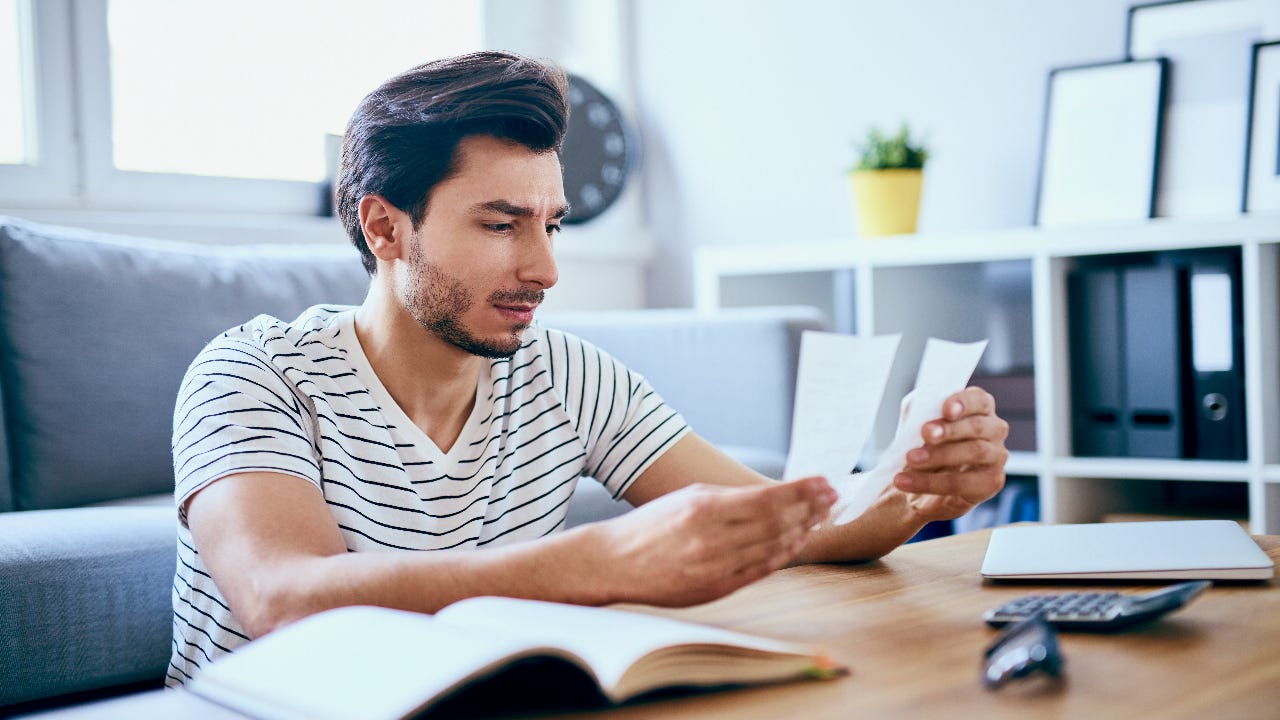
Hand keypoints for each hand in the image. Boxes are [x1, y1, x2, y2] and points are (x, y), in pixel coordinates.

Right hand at [592, 476, 835, 606]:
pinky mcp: (716, 588)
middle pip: (779, 522)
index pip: (769, 497)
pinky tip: (797, 541)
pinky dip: (783, 554)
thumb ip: (730, 497)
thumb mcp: (688, 496)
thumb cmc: (653, 525)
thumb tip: (775, 496)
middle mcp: (714, 538)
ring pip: (774, 546)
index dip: (802, 490)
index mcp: (705, 507)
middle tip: (832, 497)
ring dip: (803, 529)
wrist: (616, 562)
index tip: (823, 480)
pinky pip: (761, 569)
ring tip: (821, 516)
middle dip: (811, 507)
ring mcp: (716, 566)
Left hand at [893, 386, 1007, 522]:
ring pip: (974, 453)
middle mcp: (995, 429)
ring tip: (911, 459)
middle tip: (925, 433)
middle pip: (977, 426)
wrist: (924, 478)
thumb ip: (919, 412)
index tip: (946, 409)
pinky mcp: (992, 482)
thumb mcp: (918, 421)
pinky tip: (907, 482)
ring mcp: (997, 456)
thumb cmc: (926, 442)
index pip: (978, 399)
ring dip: (939, 456)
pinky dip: (932, 483)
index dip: (963, 403)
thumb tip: (918, 413)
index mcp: (980, 407)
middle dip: (949, 430)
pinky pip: (964, 483)